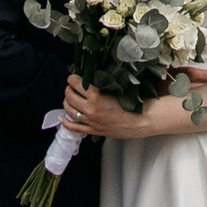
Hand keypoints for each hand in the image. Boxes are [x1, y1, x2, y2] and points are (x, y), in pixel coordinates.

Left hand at [60, 76, 183, 140]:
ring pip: (69, 110)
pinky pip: (74, 128)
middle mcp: (91, 110)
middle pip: (69, 96)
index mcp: (97, 97)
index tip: (73, 77)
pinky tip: (63, 116)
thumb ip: (103, 83)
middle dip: (69, 89)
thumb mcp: (117, 87)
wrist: (143, 120)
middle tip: (72, 86)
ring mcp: (91, 122)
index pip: (76, 84)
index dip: (72, 78)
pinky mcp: (93, 131)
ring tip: (70, 97)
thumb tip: (92, 76)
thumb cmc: (134, 102)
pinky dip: (66, 121)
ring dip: (66, 102)